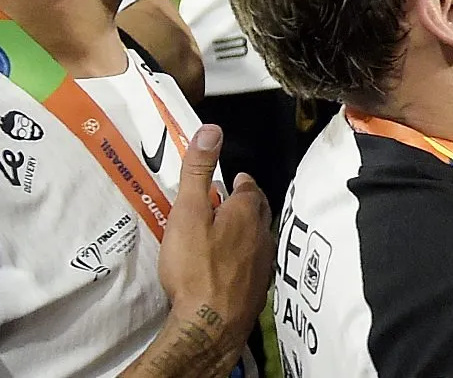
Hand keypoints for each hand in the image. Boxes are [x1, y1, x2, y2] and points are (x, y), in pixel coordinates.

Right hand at [155, 124, 271, 377]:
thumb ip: (198, 172)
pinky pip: (254, 264)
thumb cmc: (196, 266)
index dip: (238, 182)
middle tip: (227, 203)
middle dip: (244, 204)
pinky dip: (244, 258)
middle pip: (257, 211)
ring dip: (246, 232)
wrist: (212, 322)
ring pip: (258, 237)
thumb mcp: (188, 213)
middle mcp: (262, 233)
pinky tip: (231, 266)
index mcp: (245, 212)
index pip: (248, 187)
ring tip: (227, 232)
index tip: (230, 181)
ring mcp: (264, 262)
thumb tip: (212, 129)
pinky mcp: (259, 288)